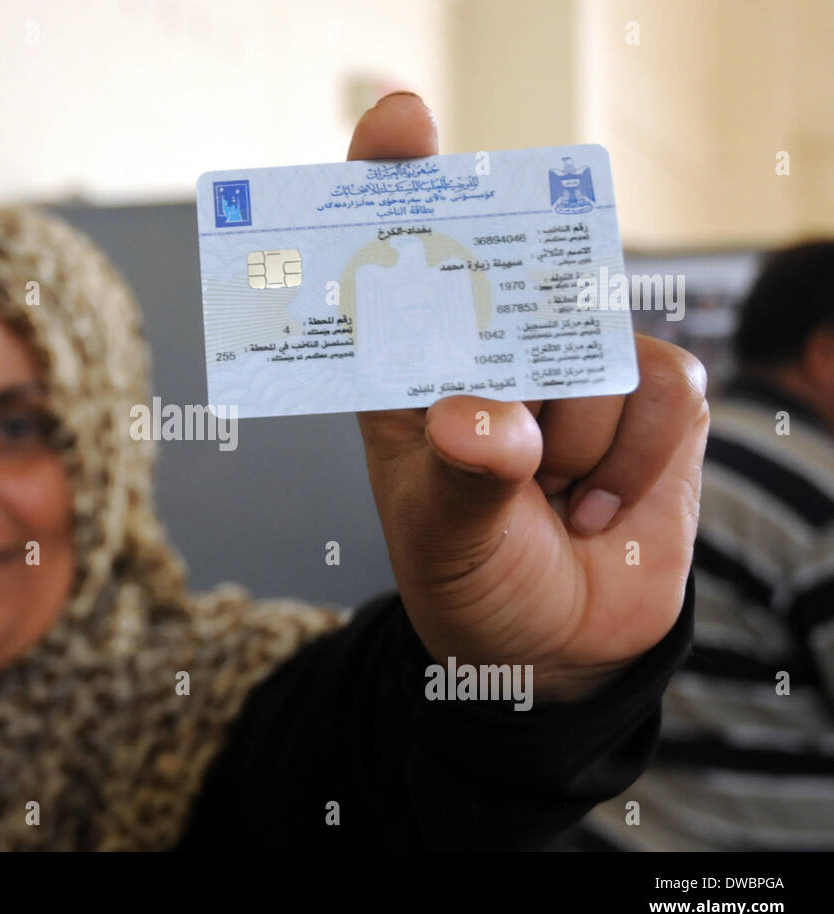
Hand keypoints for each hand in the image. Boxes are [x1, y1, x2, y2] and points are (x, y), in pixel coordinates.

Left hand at [351, 93, 709, 701]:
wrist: (557, 644)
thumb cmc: (472, 577)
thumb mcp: (444, 538)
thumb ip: (463, 477)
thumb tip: (481, 419)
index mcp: (409, 368)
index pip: (395, 256)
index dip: (395, 181)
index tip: (403, 124)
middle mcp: (489, 350)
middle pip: (514, 273)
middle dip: (520, 326)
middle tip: (507, 407)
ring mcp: (573, 367)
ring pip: (593, 349)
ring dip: (574, 444)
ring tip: (545, 498)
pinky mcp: (650, 395)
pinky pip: (662, 389)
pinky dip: (633, 461)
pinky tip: (594, 508)